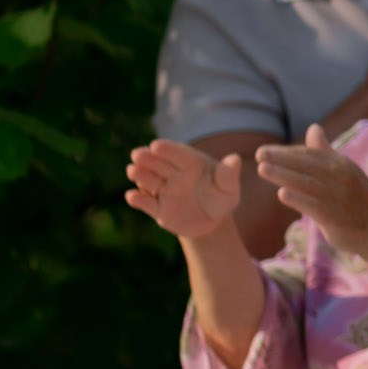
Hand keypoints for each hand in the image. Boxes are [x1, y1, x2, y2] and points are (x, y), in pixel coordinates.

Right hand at [126, 140, 240, 238]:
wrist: (212, 223)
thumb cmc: (221, 199)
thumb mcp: (228, 188)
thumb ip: (228, 175)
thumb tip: (235, 158)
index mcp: (190, 163)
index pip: (178, 154)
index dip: (167, 149)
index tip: (156, 145)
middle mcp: (173, 174)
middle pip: (158, 164)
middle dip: (147, 158)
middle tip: (137, 155)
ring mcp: (163, 190)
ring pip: (148, 180)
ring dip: (140, 175)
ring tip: (133, 171)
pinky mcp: (157, 208)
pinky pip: (145, 203)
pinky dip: (137, 199)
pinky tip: (132, 196)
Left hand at [255, 125, 367, 259]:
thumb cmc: (360, 202)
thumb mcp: (347, 172)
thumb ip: (326, 152)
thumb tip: (313, 128)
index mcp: (342, 164)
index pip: (310, 154)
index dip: (287, 152)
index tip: (266, 151)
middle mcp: (341, 177)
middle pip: (306, 165)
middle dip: (281, 158)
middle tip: (260, 153)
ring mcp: (338, 197)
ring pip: (306, 183)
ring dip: (283, 175)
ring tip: (261, 169)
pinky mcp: (335, 217)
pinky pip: (314, 206)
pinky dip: (298, 199)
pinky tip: (282, 194)